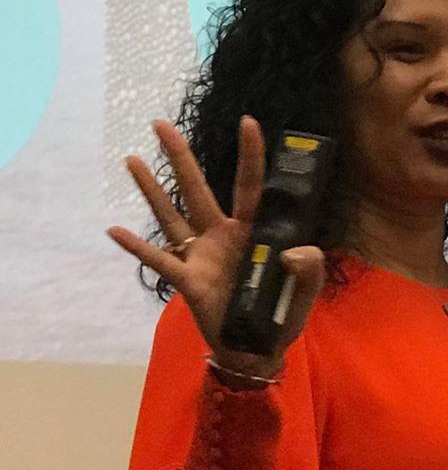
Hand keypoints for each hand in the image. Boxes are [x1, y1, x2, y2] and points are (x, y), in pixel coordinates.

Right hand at [107, 117, 326, 378]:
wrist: (258, 347)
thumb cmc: (282, 312)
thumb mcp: (306, 290)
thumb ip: (309, 267)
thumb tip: (294, 251)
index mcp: (255, 230)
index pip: (252, 187)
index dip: (251, 155)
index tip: (248, 122)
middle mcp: (223, 235)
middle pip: (198, 189)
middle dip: (181, 157)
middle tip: (160, 123)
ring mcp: (202, 255)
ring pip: (174, 215)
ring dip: (152, 190)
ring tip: (132, 159)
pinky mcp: (189, 281)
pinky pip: (161, 261)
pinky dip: (138, 247)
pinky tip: (115, 230)